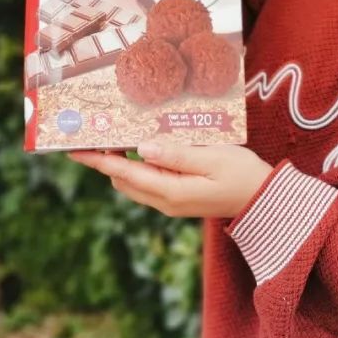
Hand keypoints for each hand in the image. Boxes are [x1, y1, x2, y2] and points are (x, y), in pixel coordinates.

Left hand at [69, 141, 274, 219]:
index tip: (74, 149)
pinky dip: (137, 167)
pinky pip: (149, 183)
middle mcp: (165, 201)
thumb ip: (176, 154)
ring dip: (120, 163)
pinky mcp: (179, 199)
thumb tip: (142, 148)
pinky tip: (142, 148)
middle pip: (122, 180)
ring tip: (112, 136)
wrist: (263, 200)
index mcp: (171, 191)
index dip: (97, 159)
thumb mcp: (212, 157)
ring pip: (134, 183)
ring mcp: (171, 203)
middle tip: (92, 134)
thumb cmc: (242, 174)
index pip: (124, 173)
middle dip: (104, 160)